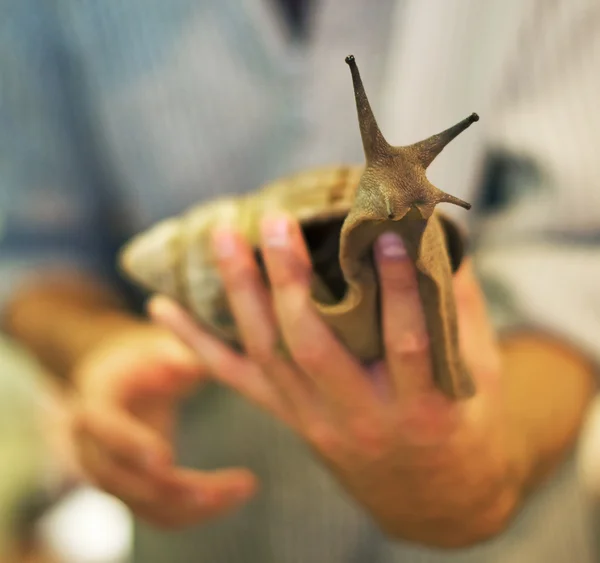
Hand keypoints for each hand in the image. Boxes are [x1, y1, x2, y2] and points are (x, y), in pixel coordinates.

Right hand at [70, 318, 256, 528]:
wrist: (122, 385)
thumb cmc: (144, 361)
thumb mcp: (156, 349)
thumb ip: (173, 356)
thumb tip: (189, 364)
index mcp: (95, 406)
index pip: (106, 430)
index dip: (132, 445)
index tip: (166, 458)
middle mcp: (93, 449)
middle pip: (125, 481)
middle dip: (174, 490)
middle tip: (223, 488)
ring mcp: (112, 476)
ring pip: (148, 506)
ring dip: (196, 507)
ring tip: (246, 487)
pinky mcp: (134, 492)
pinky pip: (162, 513)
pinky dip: (197, 511)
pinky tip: (235, 495)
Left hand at [149, 214, 518, 546]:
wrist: (432, 494)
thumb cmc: (460, 424)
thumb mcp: (476, 372)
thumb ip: (458, 305)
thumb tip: (443, 233)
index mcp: (421, 406)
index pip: (407, 341)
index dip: (398, 288)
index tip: (387, 234)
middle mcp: (361, 417)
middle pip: (314, 345)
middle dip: (290, 281)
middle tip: (274, 223)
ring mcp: (316, 421)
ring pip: (268, 355)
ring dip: (241, 294)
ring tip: (222, 238)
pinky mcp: (291, 419)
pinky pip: (237, 381)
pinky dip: (196, 344)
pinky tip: (163, 311)